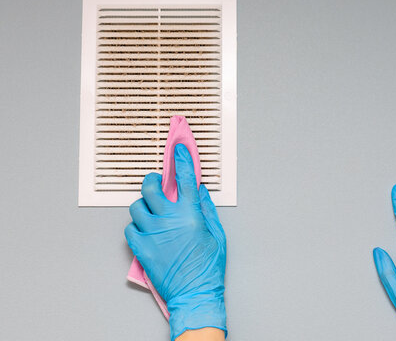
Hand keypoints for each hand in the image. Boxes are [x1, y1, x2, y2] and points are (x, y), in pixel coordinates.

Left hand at [124, 144, 226, 339]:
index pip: (185, 179)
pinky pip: (129, 229)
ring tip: (151, 211)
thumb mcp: (217, 235)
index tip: (178, 149)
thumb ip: (208, 210)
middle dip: (152, 180)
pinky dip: (136, 226)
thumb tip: (201, 191)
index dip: (181, 160)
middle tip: (155, 182)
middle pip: (150, 188)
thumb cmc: (208, 267)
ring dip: (144, 205)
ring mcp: (152, 234)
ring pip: (137, 207)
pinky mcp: (141, 248)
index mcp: (191, 215)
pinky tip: (145, 230)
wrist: (194, 293)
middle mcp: (169, 221)